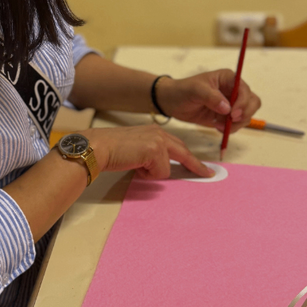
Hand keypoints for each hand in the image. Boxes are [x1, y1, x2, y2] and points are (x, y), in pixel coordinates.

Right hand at [83, 124, 213, 179]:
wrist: (97, 147)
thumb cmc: (111, 151)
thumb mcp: (136, 150)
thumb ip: (151, 155)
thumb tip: (162, 169)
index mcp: (155, 131)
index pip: (178, 145)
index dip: (190, 158)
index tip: (203, 166)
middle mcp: (159, 133)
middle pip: (184, 153)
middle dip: (196, 165)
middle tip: (209, 174)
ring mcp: (158, 141)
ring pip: (167, 168)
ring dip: (151, 173)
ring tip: (135, 165)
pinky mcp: (155, 151)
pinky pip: (160, 173)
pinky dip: (147, 175)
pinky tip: (134, 166)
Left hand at [154, 71, 260, 134]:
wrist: (172, 102)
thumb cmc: (183, 90)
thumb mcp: (195, 90)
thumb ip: (211, 97)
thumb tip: (227, 108)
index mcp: (228, 78)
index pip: (245, 90)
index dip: (243, 102)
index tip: (233, 113)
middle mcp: (233, 90)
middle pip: (253, 102)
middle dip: (245, 114)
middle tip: (231, 121)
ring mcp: (231, 104)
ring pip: (247, 115)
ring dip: (237, 124)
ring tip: (220, 126)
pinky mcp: (226, 116)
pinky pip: (237, 124)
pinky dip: (231, 129)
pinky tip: (217, 128)